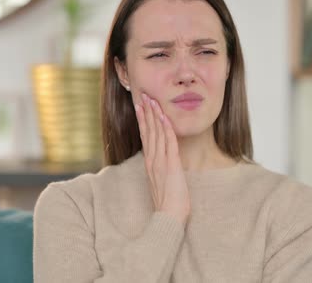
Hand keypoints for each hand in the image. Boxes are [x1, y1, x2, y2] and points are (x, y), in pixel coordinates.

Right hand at [134, 93, 190, 225]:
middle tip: (144, 96)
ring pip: (156, 133)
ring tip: (152, 100)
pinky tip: (164, 117)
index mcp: (150, 163)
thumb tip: (162, 162)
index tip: (141, 106)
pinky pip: (168, 142)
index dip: (143, 120)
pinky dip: (166, 128)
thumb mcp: (161, 183)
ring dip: (154, 115)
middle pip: (148, 131)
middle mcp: (152, 160)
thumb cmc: (168, 203)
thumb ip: (160, 170)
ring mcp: (160, 162)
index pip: (145, 137)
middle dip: (146, 112)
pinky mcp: (170, 165)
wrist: (169, 216)